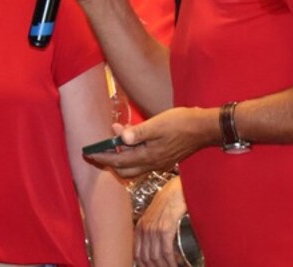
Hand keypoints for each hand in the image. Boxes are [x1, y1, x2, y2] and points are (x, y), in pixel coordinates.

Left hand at [86, 107, 217, 178]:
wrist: (204, 129)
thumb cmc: (181, 123)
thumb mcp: (158, 124)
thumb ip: (138, 132)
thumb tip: (120, 138)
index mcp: (148, 156)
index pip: (118, 161)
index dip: (102, 158)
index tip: (88, 153)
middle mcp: (152, 164)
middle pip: (123, 169)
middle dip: (108, 162)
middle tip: (97, 150)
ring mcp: (158, 163)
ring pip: (133, 167)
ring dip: (120, 158)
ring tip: (112, 141)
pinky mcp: (163, 159)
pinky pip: (141, 162)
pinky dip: (131, 155)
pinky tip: (130, 141)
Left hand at [135, 176, 186, 266]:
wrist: (178, 188)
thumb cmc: (170, 201)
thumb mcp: (155, 216)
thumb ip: (152, 229)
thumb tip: (156, 248)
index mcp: (140, 227)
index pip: (137, 255)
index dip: (144, 266)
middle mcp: (144, 228)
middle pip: (146, 259)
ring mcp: (154, 228)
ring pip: (156, 257)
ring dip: (164, 266)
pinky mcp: (166, 228)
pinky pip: (166, 251)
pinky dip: (171, 262)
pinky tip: (175, 265)